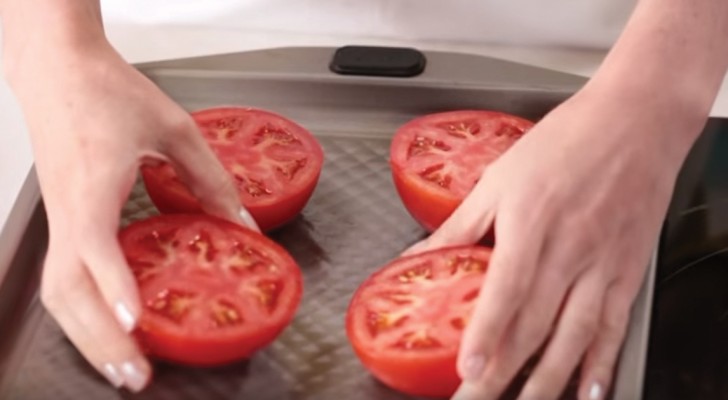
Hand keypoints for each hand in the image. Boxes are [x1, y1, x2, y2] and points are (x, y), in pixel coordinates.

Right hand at [7, 39, 256, 390]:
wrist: (57, 68)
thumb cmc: (106, 90)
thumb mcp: (174, 129)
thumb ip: (211, 178)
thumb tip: (244, 222)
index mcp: (92, 182)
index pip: (93, 244)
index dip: (114, 286)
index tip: (136, 323)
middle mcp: (68, 209)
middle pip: (67, 291)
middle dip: (100, 338)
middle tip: (137, 374)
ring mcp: (59, 218)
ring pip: (58, 292)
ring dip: (88, 335)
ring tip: (123, 366)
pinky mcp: (60, 219)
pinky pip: (63, 277)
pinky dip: (85, 311)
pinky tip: (111, 327)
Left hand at [406, 88, 699, 398]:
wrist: (635, 120)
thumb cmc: (565, 141)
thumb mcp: (499, 177)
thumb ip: (460, 224)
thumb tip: (420, 255)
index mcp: (531, 224)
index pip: (506, 292)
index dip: (487, 335)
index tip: (469, 370)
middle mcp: (570, 251)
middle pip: (535, 325)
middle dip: (505, 372)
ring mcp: (603, 264)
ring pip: (575, 337)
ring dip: (547, 380)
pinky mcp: (628, 270)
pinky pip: (614, 326)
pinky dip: (601, 363)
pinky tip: (589, 391)